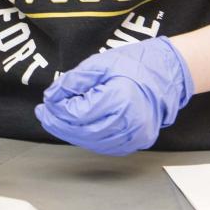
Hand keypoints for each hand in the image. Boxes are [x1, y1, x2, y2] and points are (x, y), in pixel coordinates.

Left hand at [35, 36, 192, 155]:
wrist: (167, 73)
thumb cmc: (134, 64)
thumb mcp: (99, 64)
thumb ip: (74, 81)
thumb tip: (52, 96)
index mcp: (120, 101)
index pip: (79, 113)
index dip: (58, 109)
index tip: (46, 101)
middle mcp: (130, 124)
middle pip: (84, 132)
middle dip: (59, 124)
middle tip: (43, 114)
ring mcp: (136, 137)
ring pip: (94, 143)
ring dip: (71, 133)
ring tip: (55, 120)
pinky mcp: (138, 141)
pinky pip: (106, 146)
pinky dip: (88, 138)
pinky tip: (76, 128)